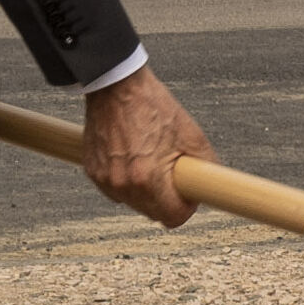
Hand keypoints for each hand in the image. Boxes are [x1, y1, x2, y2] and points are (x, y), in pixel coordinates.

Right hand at [80, 67, 214, 226]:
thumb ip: (206, 167)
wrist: (117, 86)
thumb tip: (211, 187)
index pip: (173, 218)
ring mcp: (105, 180)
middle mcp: (123, 185)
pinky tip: (132, 156)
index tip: (187, 194)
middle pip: (153, 214)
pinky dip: (126, 181)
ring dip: (145, 191)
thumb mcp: (192, 135)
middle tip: (171, 172)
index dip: (186, 207)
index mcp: (148, 179)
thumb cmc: (154, 107)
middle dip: (166, 199)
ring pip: (134, 203)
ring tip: (150, 159)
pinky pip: (116, 190)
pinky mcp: (92, 172)